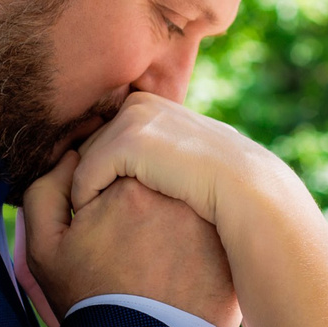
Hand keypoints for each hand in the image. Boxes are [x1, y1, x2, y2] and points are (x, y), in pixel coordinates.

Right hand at [21, 153, 241, 326]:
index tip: (99, 225)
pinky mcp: (228, 246)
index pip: (114, 163)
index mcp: (128, 185)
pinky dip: (194, 239)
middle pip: (153, 178)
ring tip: (150, 257)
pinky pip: (208, 228)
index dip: (100, 193)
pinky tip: (176, 268)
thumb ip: (46, 190)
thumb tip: (73, 157)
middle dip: (139, 199)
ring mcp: (209, 220)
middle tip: (126, 244)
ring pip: (182, 200)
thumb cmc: (89, 302)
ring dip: (169, 214)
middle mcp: (176, 194)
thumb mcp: (45, 250)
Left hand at [68, 93, 275, 230]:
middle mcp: (137, 104)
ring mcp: (132, 121)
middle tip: (87, 213)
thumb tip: (148, 165)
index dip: (99, 169)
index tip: (100, 200)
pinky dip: (85, 201)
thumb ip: (162, 149)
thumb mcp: (190, 154)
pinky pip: (85, 177)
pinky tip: (97, 223)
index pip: (104, 136)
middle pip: (89, 146)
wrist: (245, 188)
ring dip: (84, 191)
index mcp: (148, 103)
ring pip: (82, 161)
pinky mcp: (126, 144)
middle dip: (87, 178)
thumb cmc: (221, 184)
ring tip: (90, 221)